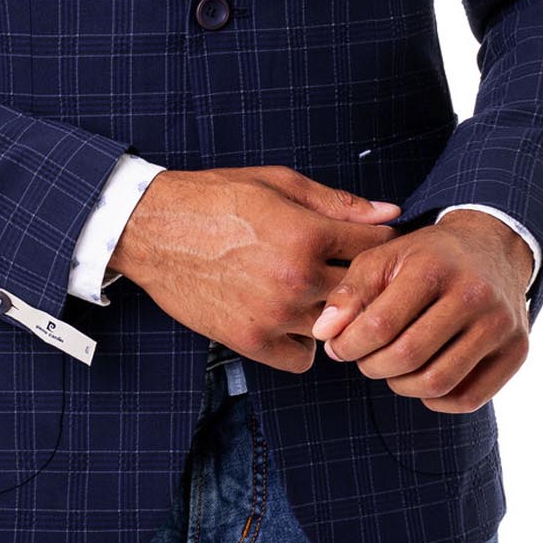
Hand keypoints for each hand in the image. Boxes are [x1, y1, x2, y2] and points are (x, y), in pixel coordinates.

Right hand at [109, 166, 401, 373]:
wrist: (152, 229)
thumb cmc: (215, 199)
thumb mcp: (279, 184)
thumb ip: (338, 202)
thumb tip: (390, 213)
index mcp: (307, 234)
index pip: (377, 246)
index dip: (381, 241)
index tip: (374, 242)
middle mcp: (296, 280)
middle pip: (363, 292)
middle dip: (363, 280)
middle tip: (348, 270)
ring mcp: (274, 315)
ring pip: (336, 328)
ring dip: (333, 313)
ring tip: (316, 292)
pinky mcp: (251, 341)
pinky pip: (303, 358)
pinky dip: (303, 342)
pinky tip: (292, 317)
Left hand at [310, 207, 532, 411]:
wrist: (491, 247)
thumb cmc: (425, 257)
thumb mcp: (383, 258)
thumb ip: (349, 293)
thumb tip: (324, 334)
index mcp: (434, 267)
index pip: (380, 325)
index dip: (348, 345)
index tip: (337, 347)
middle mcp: (474, 294)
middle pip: (408, 357)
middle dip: (371, 366)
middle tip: (361, 358)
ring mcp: (501, 325)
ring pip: (437, 383)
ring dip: (399, 385)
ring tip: (388, 367)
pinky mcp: (517, 351)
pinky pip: (467, 399)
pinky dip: (434, 400)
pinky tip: (420, 377)